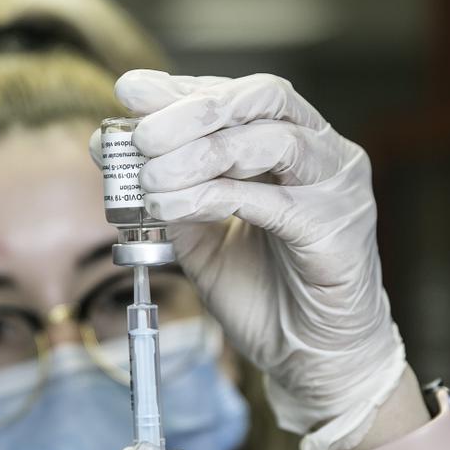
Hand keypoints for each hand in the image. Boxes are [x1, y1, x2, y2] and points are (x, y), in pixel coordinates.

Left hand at [111, 70, 406, 449]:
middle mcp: (325, 155)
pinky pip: (270, 201)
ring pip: (271, 140)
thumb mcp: (202, 238)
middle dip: (192, 109)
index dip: (184, 88)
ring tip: (151, 179)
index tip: (130, 91)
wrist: (311, 360)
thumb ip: (169, 192)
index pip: (240, 95)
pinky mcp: (336, 231)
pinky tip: (171, 209)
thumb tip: (111, 150)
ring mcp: (338, 189)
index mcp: (296, 147)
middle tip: (141, 135)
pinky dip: (212, 197)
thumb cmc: (267, 298)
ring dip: (199, 154)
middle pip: (262, 99)